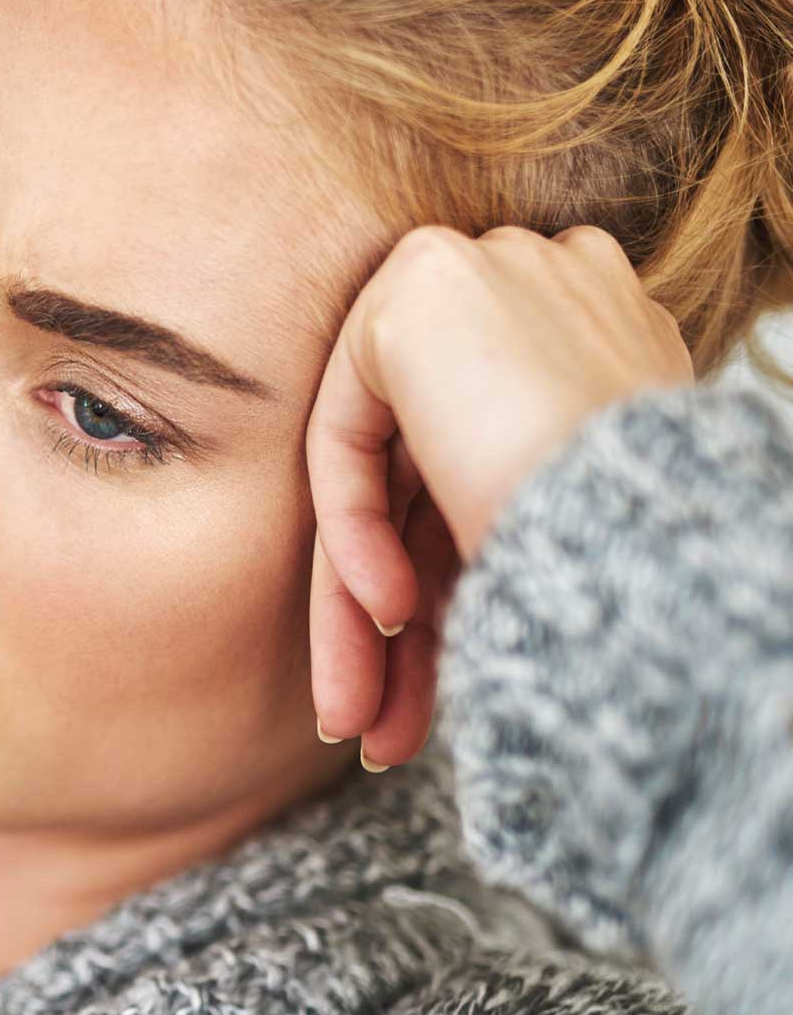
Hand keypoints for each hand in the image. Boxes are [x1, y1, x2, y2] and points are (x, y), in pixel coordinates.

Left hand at [306, 224, 695, 768]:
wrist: (663, 529)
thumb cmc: (642, 566)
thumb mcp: (560, 543)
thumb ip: (486, 533)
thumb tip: (414, 616)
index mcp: (591, 346)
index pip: (479, 478)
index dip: (444, 594)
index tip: (420, 703)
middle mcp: (535, 296)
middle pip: (424, 488)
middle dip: (393, 629)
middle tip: (371, 734)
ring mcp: (481, 279)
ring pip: (383, 478)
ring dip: (361, 616)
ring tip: (354, 726)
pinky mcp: (418, 291)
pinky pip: (350, 437)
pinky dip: (355, 534)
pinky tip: (386, 616)